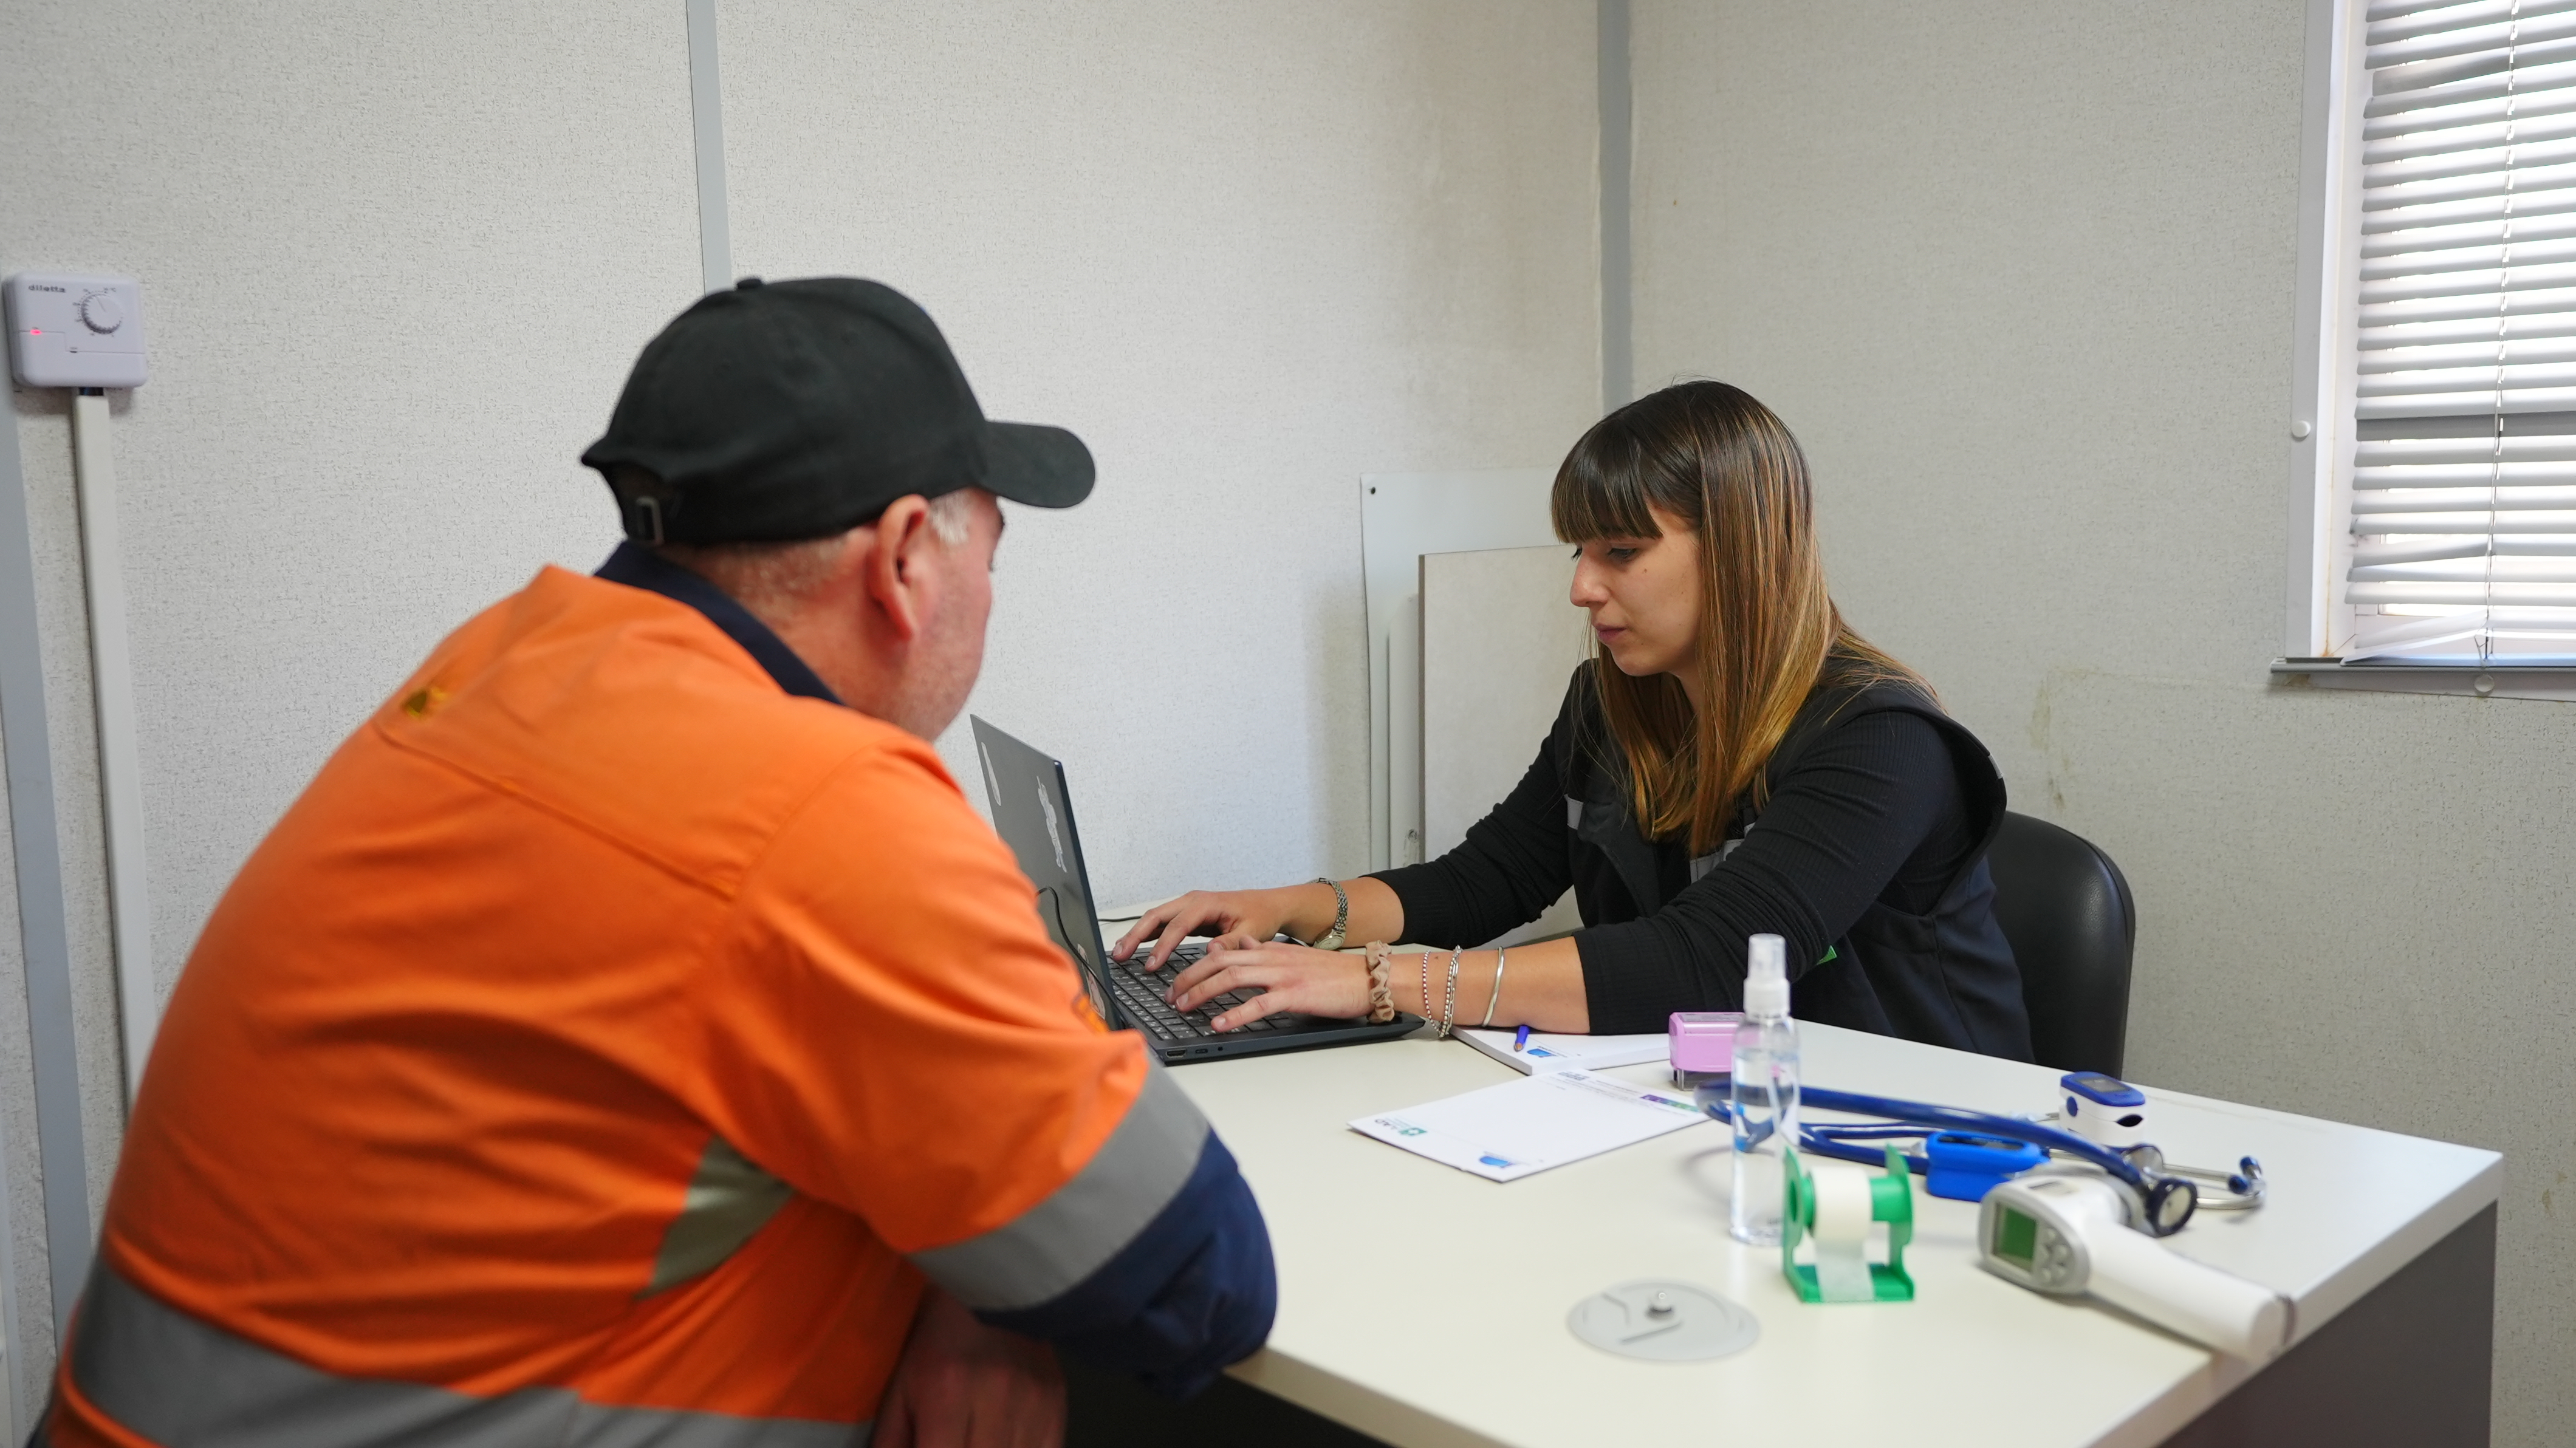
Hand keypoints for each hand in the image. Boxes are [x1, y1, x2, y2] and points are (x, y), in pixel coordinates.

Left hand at [876, 1286, 1063, 1447]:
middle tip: (950, 1436)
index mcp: (946, 1393)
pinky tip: (1001, 1439)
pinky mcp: (1057, 1403)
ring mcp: (1033, 1403)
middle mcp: (995, 1400)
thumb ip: (891, 1438)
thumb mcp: (899, 1383)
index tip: (930, 1442)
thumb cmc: (937, 1334)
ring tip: (972, 1436)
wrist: (994, 1285)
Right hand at [1111, 888, 1303, 971]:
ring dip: (1136, 934)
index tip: (1151, 965)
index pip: (1178, 925)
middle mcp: (1192, 900)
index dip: (1162, 945)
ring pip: (1155, 917)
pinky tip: (1133, 945)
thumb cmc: (1260, 916)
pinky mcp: (1186, 914)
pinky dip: (1146, 933)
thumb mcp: (1251, 931)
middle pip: (1156, 915)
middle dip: (1135, 935)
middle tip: (1120, 955)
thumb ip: (1230, 942)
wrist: (1267, 905)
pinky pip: (1162, 922)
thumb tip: (1210, 953)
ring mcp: (1187, 906)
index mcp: (1207, 903)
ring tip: (1119, 952)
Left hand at [1165, 939, 1370, 1029]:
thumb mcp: (1291, 956)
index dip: (1194, 965)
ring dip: (1203, 992)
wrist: (1366, 977)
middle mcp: (1271, 958)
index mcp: (1269, 950)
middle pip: (1219, 961)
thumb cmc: (1332, 973)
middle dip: (1189, 978)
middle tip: (1170, 995)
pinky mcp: (1295, 995)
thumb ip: (1261, 951)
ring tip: (1184, 1006)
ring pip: (1232, 977)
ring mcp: (1282, 975)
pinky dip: (1235, 1014)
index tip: (1177, 979)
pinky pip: (1258, 1004)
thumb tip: (1236, 944)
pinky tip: (1219, 1024)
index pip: (1222, 951)